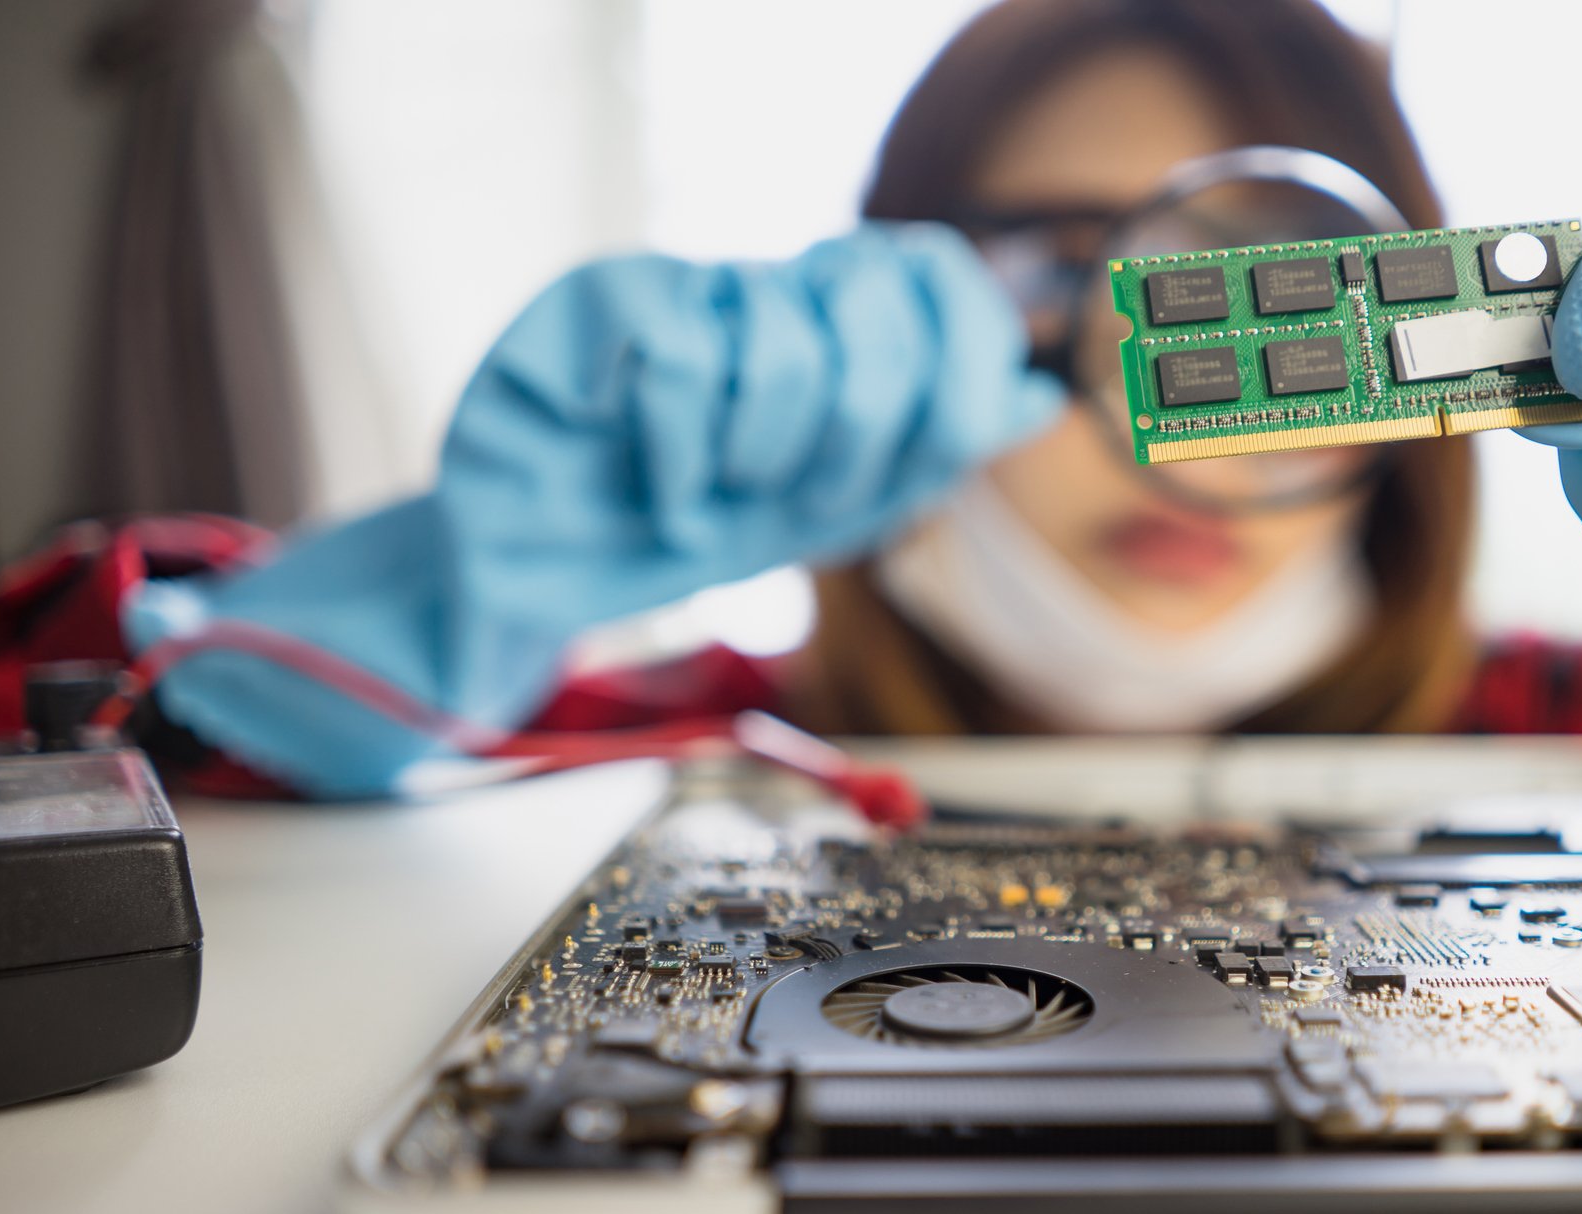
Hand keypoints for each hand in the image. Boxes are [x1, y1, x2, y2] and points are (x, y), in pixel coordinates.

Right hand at [125, 224, 1062, 795]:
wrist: (546, 574)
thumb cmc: (684, 529)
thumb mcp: (830, 508)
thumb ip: (929, 452)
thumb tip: (1036, 397)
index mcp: (832, 325)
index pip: (933, 271)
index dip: (962, 350)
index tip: (941, 443)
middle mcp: (767, 287)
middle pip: (880, 302)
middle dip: (870, 433)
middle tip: (813, 500)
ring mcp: (687, 283)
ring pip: (787, 339)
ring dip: (771, 458)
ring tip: (724, 501)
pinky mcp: (603, 300)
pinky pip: (685, 360)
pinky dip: (689, 461)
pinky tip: (669, 497)